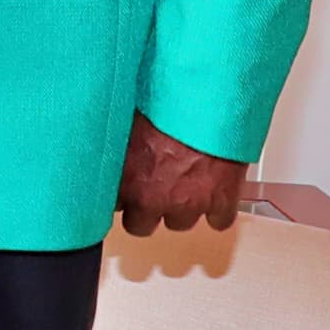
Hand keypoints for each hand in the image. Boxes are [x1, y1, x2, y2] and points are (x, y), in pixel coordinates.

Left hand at [114, 113, 248, 236]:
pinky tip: (215, 192)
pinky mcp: (220, 203)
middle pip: (140, 226)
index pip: (110, 206)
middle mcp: (152, 199)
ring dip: (181, 208)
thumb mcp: (128, 124)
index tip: (126, 187)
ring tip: (186, 183)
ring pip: (179, 223)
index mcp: (124, 180)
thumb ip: (119, 147)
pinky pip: (219, 221)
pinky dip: (218, 210)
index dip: (121, 195)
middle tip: (154, 189)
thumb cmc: (165, 104)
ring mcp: (187, 205)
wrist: (207, 103)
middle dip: (146, 210)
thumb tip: (109, 145)